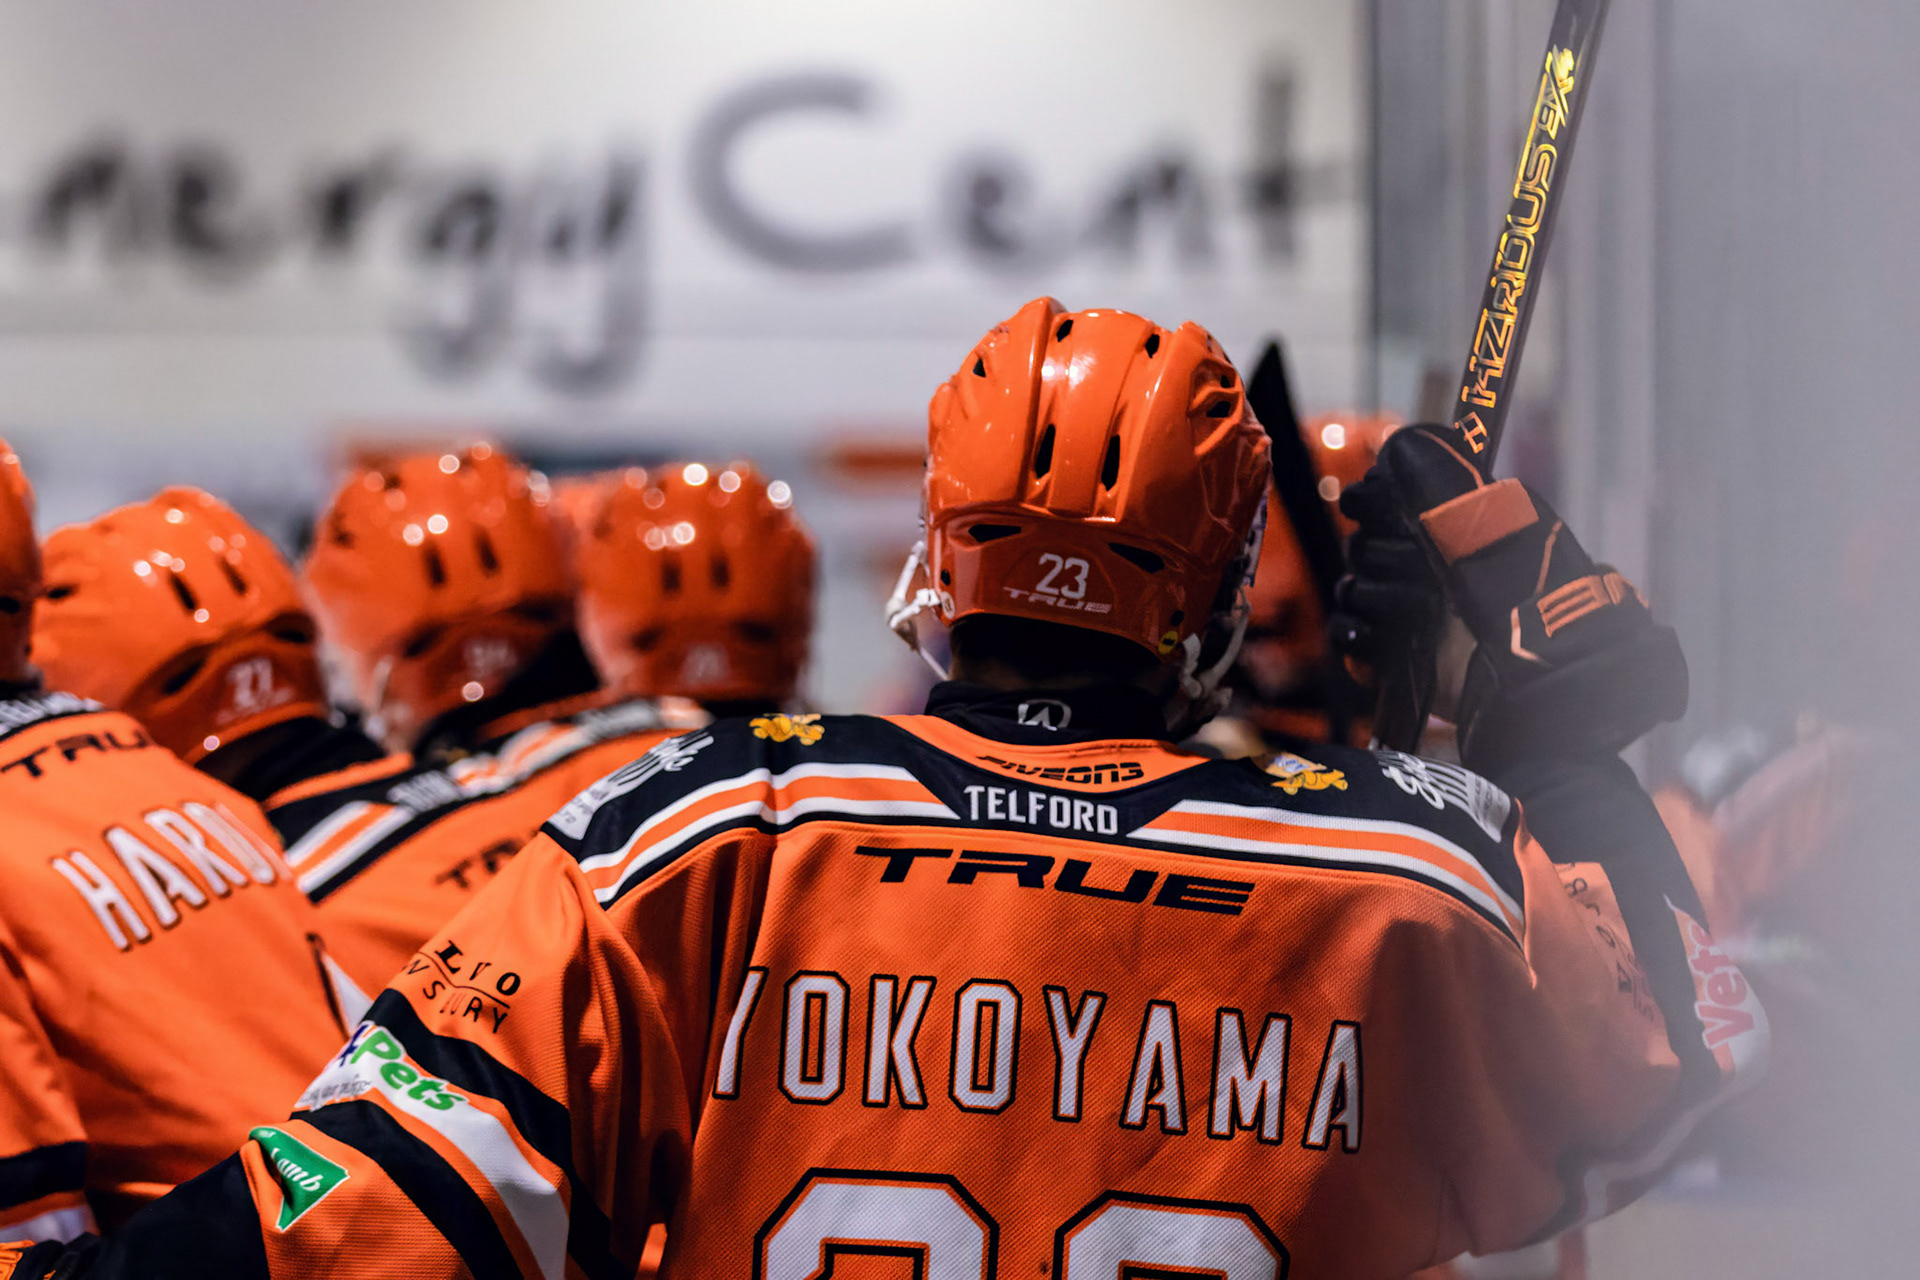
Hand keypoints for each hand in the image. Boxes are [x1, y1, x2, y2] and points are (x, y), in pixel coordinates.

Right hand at [1333, 425, 1686, 771]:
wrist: (1543, 742)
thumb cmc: (1546, 651)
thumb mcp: (1507, 566)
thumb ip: (1458, 509)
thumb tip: (1409, 446)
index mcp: (1480, 540)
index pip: (1410, 495)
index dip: (1383, 496)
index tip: (1366, 503)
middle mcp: (1448, 573)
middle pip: (1375, 538)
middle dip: (1381, 557)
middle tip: (1411, 582)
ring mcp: (1422, 620)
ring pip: (1359, 584)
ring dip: (1370, 600)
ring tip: (1401, 624)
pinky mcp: (1402, 664)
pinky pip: (1353, 634)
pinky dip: (1355, 641)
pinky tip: (1371, 650)